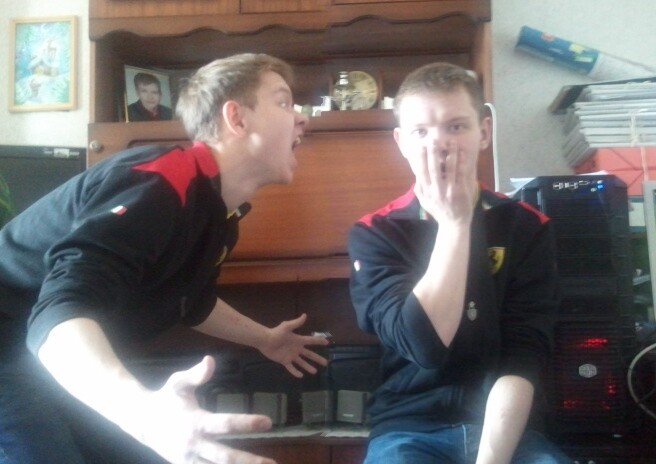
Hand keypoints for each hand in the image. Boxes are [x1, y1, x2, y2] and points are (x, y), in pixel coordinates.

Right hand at [140, 356, 276, 463]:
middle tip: (272, 463)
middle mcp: (194, 445)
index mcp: (195, 422)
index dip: (247, 423)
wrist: (140, 421)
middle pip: (225, 457)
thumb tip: (210, 360)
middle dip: (249, 461)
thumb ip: (195, 374)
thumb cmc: (165, 399)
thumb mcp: (178, 383)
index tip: (268, 422)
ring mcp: (189, 460)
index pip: (225, 424)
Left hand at [259, 313, 329, 377]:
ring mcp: (291, 355)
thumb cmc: (276, 333)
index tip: (327, 342)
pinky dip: (296, 372)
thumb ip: (296, 323)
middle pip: (309, 354)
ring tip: (315, 371)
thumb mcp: (287, 326)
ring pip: (302, 362)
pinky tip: (301, 376)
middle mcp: (296, 349)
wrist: (265, 340)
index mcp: (298, 340)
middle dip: (317, 358)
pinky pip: (291, 368)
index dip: (319, 341)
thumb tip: (305, 315)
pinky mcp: (284, 361)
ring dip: (308, 367)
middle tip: (326, 363)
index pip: (311, 341)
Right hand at [414, 141, 476, 226]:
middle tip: (433, 140)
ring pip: (449, 169)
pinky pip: (461, 175)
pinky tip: (462, 154)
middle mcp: (436, 191)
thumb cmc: (439, 211)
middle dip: (433, 153)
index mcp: (426, 192)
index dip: (420, 159)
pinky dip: (462, 163)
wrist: (453, 224)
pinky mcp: (461, 192)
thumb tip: (416, 176)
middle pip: (433, 169)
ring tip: (451, 142)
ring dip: (451, 154)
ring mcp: (449, 191)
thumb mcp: (424, 202)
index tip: (420, 147)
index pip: (421, 172)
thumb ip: (419, 189)